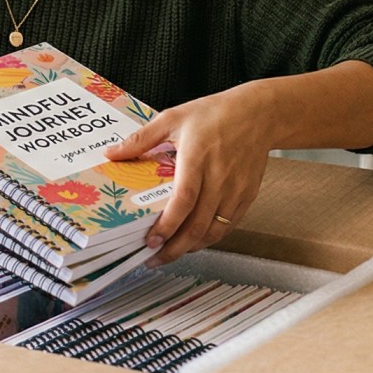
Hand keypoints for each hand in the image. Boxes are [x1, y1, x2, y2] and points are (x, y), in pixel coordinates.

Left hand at [102, 82, 274, 266]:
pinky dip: (210, 237)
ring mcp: (235, 190)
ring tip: (172, 252)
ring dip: (192, 247)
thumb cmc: (215, 114)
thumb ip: (141, 139)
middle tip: (155, 258)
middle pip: (198, 225)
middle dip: (174, 248)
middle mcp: (219, 179)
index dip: (167, 226)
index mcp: (197, 159)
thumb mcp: (173, 118)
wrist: (259, 114)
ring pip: (214, 231)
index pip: (183, 201)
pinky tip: (195, 240)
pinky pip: (228, 225)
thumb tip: (112, 153)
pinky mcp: (247, 196)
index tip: (151, 241)